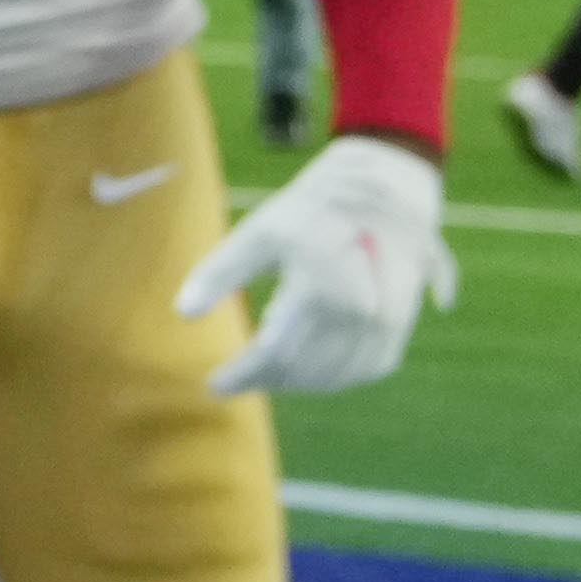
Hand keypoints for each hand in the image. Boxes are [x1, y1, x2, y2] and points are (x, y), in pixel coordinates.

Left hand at [179, 133, 454, 401]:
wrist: (380, 197)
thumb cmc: (308, 215)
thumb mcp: (257, 234)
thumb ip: (219, 273)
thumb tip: (183, 313)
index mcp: (320, 286)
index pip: (275, 351)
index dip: (244, 374)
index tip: (215, 385)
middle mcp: (359, 310)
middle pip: (303, 368)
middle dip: (264, 380)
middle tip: (232, 380)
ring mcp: (385, 323)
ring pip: (334, 376)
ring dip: (295, 383)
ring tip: (261, 375)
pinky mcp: (398, 328)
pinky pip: (362, 369)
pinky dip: (330, 377)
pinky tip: (301, 371)